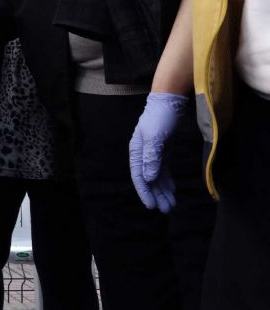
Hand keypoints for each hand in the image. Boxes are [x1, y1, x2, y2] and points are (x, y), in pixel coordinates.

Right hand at [129, 92, 187, 212]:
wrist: (169, 100)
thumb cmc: (160, 116)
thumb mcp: (156, 137)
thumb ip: (152, 157)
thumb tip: (148, 178)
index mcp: (137, 151)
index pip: (139, 176)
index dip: (145, 192)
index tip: (152, 206)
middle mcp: (143, 153)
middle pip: (148, 179)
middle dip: (156, 195)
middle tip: (166, 209)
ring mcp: (153, 152)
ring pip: (157, 176)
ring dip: (163, 190)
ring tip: (171, 204)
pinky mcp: (163, 149)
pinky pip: (164, 169)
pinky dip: (167, 180)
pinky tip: (172, 189)